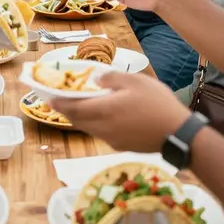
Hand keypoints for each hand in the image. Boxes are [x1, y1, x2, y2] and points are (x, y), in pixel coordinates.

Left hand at [51, 72, 189, 151]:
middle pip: (76, 119)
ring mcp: (111, 139)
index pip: (72, 106)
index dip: (57, 101)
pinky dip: (92, 123)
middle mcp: (102, 127)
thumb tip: (94, 79)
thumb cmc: (157, 103)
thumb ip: (111, 78)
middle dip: (65, 109)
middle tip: (57, 99)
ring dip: (78, 117)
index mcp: (103, 109)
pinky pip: (99, 133)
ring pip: (87, 127)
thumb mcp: (135, 81)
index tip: (46, 96)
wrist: (178, 134)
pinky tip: (99, 115)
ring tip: (76, 105)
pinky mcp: (120, 146)